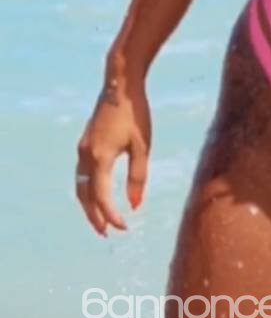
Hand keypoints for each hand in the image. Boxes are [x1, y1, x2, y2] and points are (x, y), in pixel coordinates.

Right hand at [75, 76, 150, 235]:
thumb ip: (138, 176)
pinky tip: (99, 193)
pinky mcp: (85, 142)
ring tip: (101, 219)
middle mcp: (85, 156)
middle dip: (95, 216)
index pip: (102, 197)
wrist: (120, 84)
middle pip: (85, 196)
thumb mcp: (142, 145)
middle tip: (107, 233)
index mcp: (100, 158)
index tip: (124, 228)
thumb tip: (135, 205)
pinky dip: (88, 190)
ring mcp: (82, 149)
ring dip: (89, 205)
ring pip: (80, 186)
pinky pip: (82, 174)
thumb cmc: (136, 112)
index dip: (112, 215)